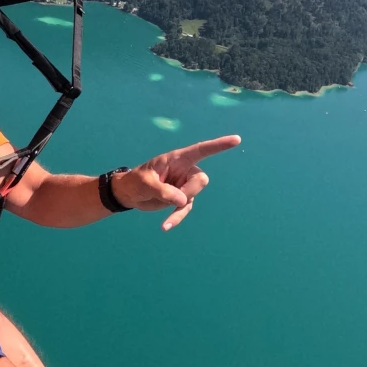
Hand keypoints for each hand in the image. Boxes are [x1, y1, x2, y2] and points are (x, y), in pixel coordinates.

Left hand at [113, 135, 240, 231]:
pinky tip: (165, 226)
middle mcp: (184, 170)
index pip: (201, 150)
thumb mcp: (145, 183)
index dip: (219, 145)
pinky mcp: (180, 199)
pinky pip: (185, 208)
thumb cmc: (136, 181)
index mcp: (177, 159)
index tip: (237, 140)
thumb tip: (183, 201)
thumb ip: (164, 190)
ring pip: (193, 196)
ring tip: (163, 217)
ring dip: (179, 207)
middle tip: (172, 197)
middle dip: (190, 190)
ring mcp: (184, 185)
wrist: (129, 194)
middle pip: (201, 179)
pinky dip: (176, 217)